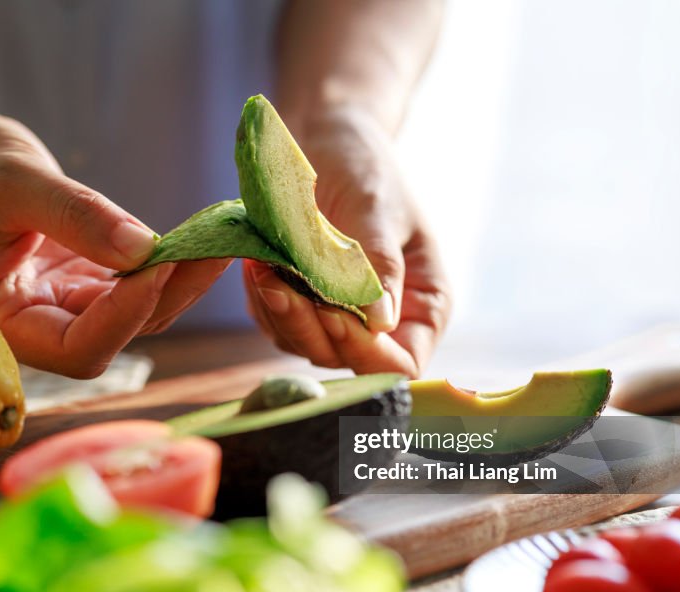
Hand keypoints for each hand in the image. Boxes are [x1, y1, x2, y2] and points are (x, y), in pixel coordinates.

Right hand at [0, 97, 228, 377]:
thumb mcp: (12, 180)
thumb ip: (76, 216)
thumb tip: (143, 249)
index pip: (75, 348)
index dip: (123, 317)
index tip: (161, 263)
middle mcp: (36, 323)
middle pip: (117, 333)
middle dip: (168, 294)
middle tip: (215, 247)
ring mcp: (64, 302)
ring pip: (138, 311)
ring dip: (182, 280)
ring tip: (222, 238)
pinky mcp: (86, 279)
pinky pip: (137, 282)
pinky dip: (171, 261)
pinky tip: (203, 236)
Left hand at [244, 108, 450, 376]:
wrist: (328, 140)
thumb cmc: (367, 167)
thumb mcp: (379, 209)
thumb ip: (380, 266)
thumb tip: (381, 322)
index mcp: (422, 303)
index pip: (402, 362)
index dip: (368, 353)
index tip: (335, 315)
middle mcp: (382, 322)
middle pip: (348, 362)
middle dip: (312, 330)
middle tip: (281, 286)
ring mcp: (339, 316)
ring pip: (307, 347)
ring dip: (282, 315)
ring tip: (264, 270)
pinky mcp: (301, 305)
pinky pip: (279, 325)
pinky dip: (266, 302)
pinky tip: (256, 267)